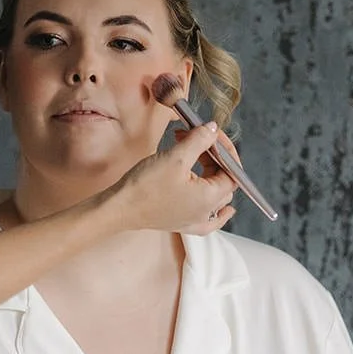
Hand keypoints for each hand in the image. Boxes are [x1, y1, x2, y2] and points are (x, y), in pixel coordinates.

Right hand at [107, 123, 237, 234]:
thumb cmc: (145, 186)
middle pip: (224, 181)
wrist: (120, 208)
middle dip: (213, 156)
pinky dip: (218, 212)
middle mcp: (207, 212)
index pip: (232, 170)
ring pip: (217, 197)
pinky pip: (210, 220)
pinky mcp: (183, 224)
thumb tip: (213, 129)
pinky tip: (221, 209)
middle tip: (195, 139)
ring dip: (211, 174)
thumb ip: (199, 141)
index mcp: (210, 197)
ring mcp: (195, 221)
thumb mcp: (175, 157)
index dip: (224, 149)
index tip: (211, 133)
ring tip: (194, 157)